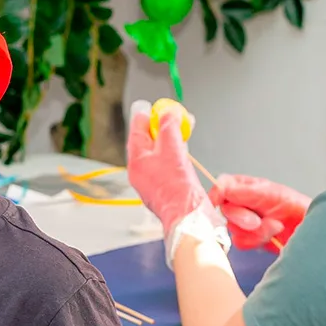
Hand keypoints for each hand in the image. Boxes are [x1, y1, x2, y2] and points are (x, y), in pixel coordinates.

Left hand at [127, 100, 209, 232]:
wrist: (189, 218)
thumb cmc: (177, 190)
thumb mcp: (172, 149)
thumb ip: (169, 128)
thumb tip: (168, 113)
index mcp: (136, 162)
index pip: (137, 131)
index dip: (146, 116)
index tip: (153, 106)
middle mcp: (141, 172)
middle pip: (148, 142)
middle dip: (162, 127)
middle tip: (173, 115)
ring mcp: (153, 182)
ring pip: (159, 154)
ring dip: (171, 140)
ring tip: (183, 129)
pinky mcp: (166, 189)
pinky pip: (167, 165)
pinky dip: (176, 155)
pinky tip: (185, 151)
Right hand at [208, 174, 309, 251]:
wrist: (305, 228)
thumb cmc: (292, 205)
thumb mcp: (267, 193)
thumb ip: (241, 191)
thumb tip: (218, 189)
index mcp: (241, 186)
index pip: (220, 187)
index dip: (215, 196)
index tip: (217, 204)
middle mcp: (238, 203)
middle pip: (224, 211)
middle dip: (243, 217)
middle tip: (258, 220)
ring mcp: (241, 222)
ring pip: (232, 228)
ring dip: (255, 230)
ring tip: (273, 226)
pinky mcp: (246, 238)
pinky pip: (240, 242)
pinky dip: (256, 240)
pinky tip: (269, 236)